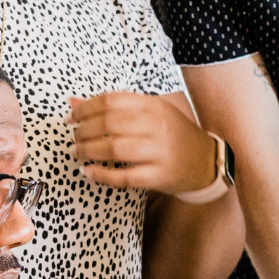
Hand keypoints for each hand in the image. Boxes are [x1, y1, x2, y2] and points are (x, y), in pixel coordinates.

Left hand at [69, 93, 215, 194]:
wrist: (206, 161)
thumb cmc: (173, 134)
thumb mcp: (149, 113)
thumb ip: (113, 107)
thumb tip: (72, 102)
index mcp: (153, 105)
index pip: (111, 101)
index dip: (85, 108)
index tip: (72, 116)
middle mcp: (156, 126)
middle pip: (109, 124)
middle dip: (83, 130)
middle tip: (74, 137)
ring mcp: (159, 152)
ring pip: (114, 149)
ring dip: (88, 151)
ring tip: (77, 152)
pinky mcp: (159, 176)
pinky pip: (124, 176)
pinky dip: (102, 175)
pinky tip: (89, 172)